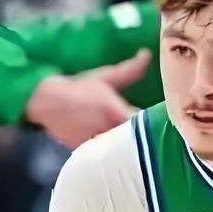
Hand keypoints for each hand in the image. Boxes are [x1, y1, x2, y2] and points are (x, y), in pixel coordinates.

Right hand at [25, 53, 150, 147]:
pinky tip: (122, 151)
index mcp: (116, 112)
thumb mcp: (104, 77)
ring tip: (142, 144)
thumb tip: (146, 54)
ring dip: (132, 147)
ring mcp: (99, 145)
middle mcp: (108, 131)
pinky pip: (110, 157)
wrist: (44, 102)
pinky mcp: (91, 154)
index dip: (157, 124)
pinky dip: (116, 154)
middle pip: (138, 141)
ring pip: (124, 151)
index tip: (168, 122)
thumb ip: (129, 70)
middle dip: (146, 138)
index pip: (146, 124)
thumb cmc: (77, 87)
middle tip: (159, 135)